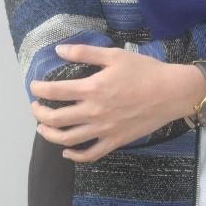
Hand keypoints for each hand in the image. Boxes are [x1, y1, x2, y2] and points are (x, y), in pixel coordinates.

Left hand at [30, 45, 205, 162]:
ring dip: (50, 135)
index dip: (39, 90)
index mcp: (92, 88)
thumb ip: (85, 52)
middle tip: (35, 107)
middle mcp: (94, 112)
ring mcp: (103, 130)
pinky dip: (74, 155)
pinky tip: (67, 151)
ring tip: (43, 128)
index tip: (34, 86)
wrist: (171, 92)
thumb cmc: (144, 70)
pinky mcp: (115, 141)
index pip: (55, 92)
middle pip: (56, 119)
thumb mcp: (114, 55)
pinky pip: (90, 154)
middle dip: (39, 113)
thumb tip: (59, 50)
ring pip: (67, 139)